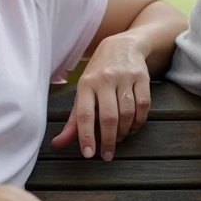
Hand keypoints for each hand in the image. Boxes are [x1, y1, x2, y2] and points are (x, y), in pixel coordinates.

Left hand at [51, 35, 151, 160]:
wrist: (122, 45)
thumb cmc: (98, 74)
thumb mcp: (83, 92)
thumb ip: (73, 120)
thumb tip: (57, 144)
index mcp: (86, 83)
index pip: (85, 114)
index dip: (86, 136)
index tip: (89, 154)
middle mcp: (105, 79)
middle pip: (109, 117)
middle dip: (108, 140)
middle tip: (107, 155)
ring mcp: (125, 77)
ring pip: (127, 113)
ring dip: (123, 132)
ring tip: (118, 139)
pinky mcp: (142, 78)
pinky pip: (143, 105)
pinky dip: (138, 121)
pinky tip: (132, 127)